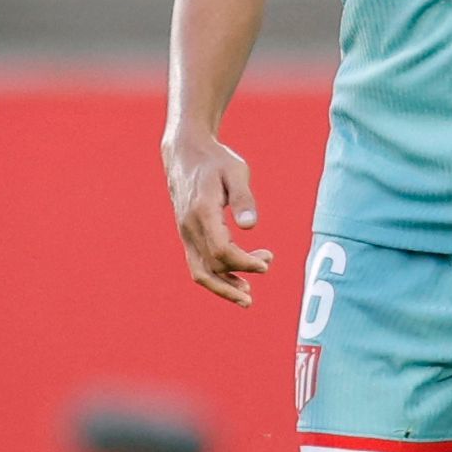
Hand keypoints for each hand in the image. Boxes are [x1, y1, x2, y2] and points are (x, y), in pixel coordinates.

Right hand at [163, 130, 272, 306]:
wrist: (185, 153)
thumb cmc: (215, 160)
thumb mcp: (236, 171)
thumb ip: (243, 198)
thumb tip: (251, 227)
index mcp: (202, 211)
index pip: (222, 250)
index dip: (245, 262)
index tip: (267, 262)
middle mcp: (190, 226)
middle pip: (211, 267)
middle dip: (237, 277)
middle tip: (264, 273)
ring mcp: (185, 232)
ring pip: (200, 271)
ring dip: (223, 287)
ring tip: (247, 297)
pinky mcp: (187, 234)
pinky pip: (198, 263)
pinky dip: (216, 277)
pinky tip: (235, 280)